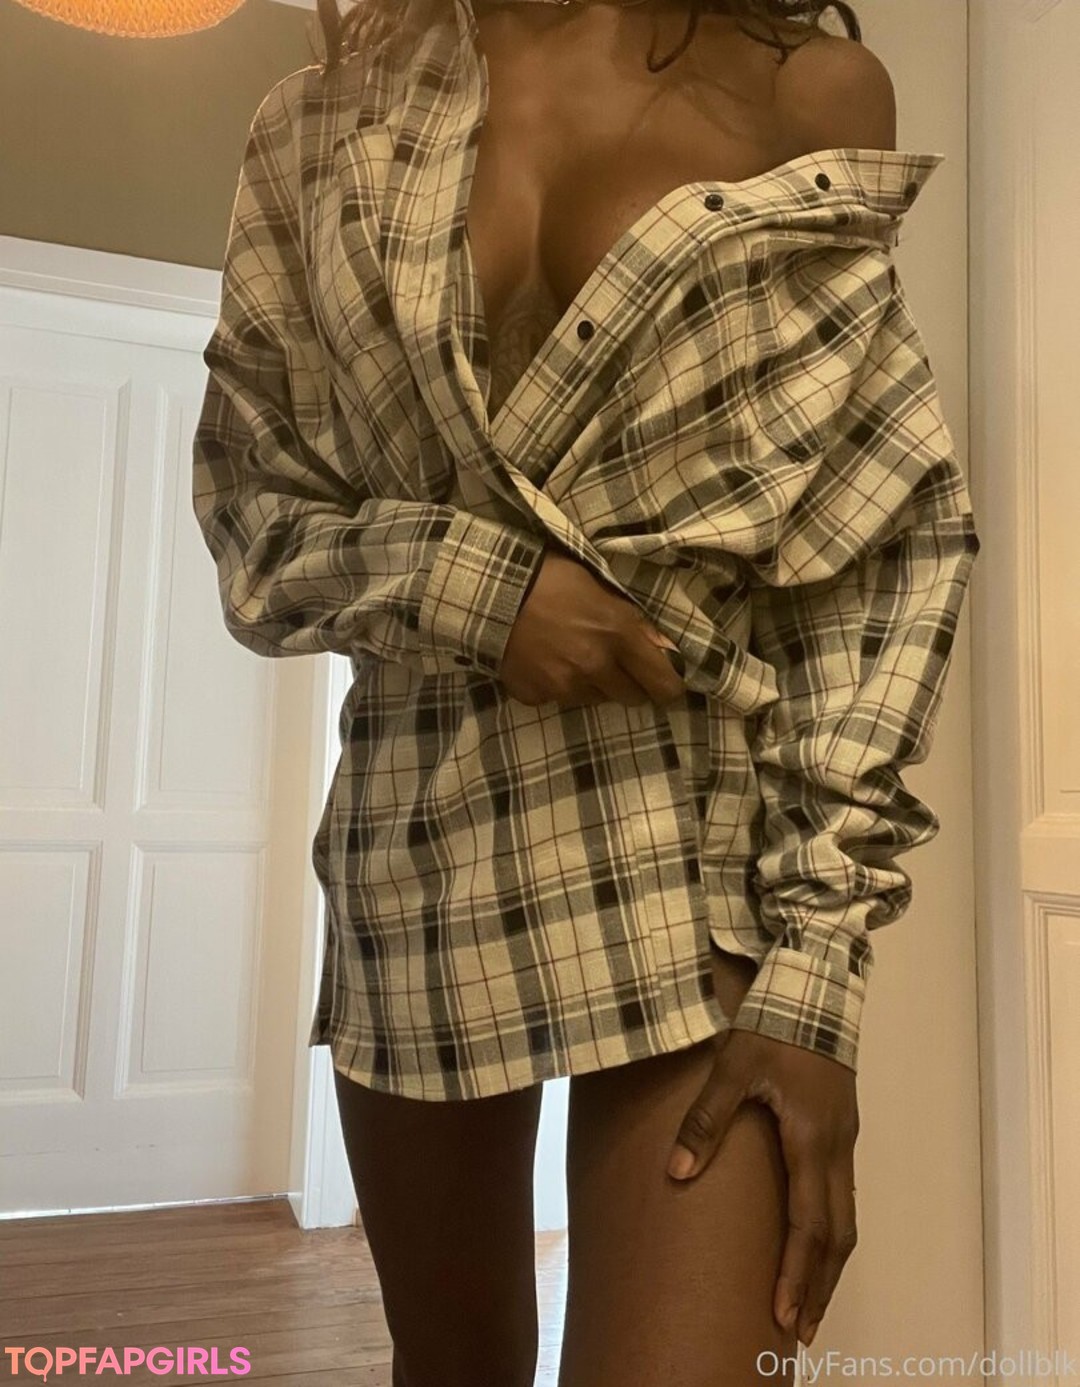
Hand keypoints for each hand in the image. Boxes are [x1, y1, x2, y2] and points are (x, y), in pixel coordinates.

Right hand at [500, 548, 686, 707]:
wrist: (490, 589)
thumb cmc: (551, 578)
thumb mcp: (602, 590)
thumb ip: (634, 624)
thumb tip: (664, 650)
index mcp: (618, 635)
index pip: (664, 684)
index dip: (669, 686)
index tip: (665, 684)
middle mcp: (596, 666)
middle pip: (632, 698)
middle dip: (629, 683)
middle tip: (616, 664)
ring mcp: (564, 686)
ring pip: (595, 699)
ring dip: (593, 684)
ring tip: (572, 655)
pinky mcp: (536, 696)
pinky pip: (559, 700)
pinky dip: (558, 686)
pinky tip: (545, 661)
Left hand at [666, 1028, 859, 1348]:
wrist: (817, 986)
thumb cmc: (774, 1023)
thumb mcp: (732, 1066)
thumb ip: (705, 1120)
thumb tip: (676, 1174)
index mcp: (812, 1138)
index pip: (808, 1223)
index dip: (795, 1273)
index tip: (782, 1315)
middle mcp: (837, 1146)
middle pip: (837, 1234)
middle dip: (818, 1285)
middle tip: (798, 1331)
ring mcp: (844, 1138)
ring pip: (846, 1217)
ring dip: (829, 1265)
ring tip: (809, 1304)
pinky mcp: (841, 1128)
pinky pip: (844, 1195)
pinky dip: (831, 1232)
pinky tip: (814, 1244)